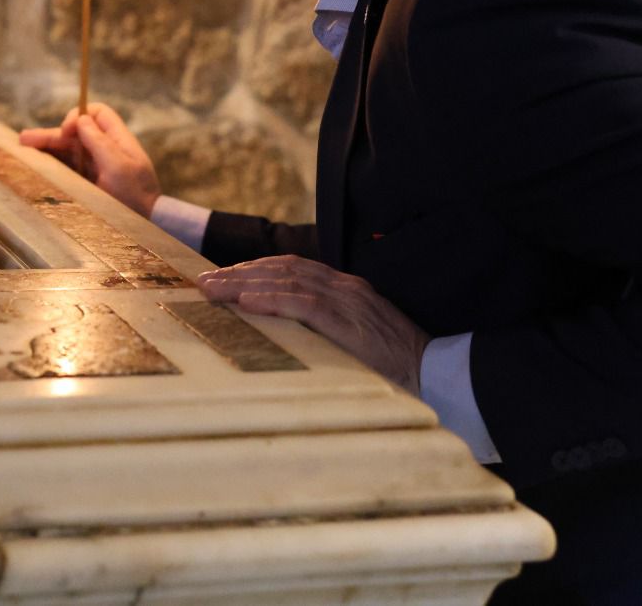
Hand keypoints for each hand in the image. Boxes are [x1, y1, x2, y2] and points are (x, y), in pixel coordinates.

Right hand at [19, 103, 160, 216]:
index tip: (67, 131)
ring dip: (45, 149)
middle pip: (74, 134)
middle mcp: (104, 150)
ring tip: (20, 151)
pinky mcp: (87, 184)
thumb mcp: (119, 167)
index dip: (79, 115)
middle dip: (51, 135)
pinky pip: (66, 170)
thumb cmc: (135, 195)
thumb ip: (100, 142)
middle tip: (25, 140)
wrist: (145, 225)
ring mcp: (95, 167)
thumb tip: (81, 119)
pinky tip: (33, 168)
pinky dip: (50, 166)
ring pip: (67, 152)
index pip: (96, 114)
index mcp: (117, 140)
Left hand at [197, 256, 430, 394]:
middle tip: (205, 283)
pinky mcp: (349, 323)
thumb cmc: (395, 363)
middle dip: (239, 273)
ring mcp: (348, 302)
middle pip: (281, 269)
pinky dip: (271, 301)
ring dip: (244, 284)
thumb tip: (282, 331)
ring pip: (286, 281)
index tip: (222, 278)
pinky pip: (303, 305)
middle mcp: (344, 287)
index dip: (253, 270)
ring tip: (214, 291)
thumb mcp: (355, 336)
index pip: (290, 268)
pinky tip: (246, 304)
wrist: (437, 373)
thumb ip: (325, 326)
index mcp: (345, 288)